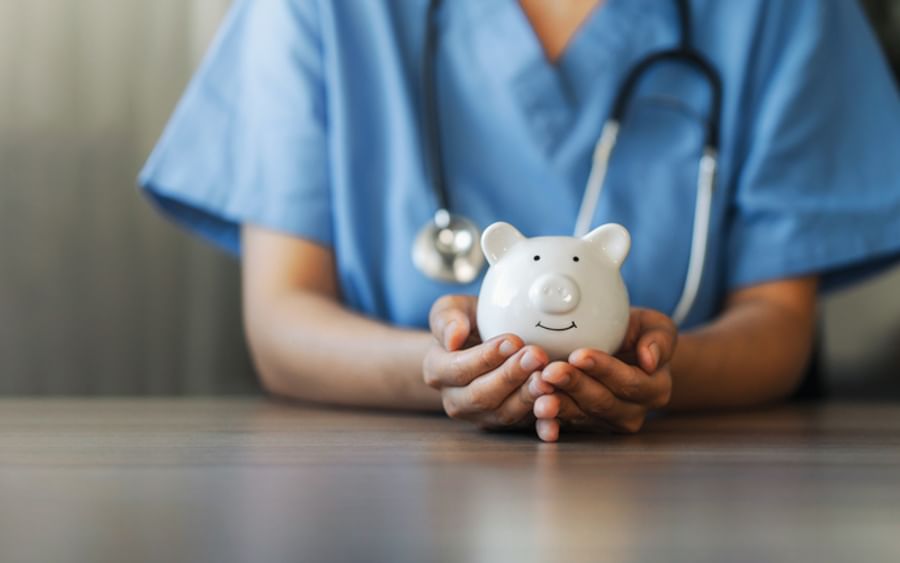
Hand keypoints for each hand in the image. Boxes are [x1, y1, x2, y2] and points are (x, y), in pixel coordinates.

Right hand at [423, 295, 552, 429]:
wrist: (481, 342)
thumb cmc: (468, 322)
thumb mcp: (451, 310)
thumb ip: (446, 319)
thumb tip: (452, 338)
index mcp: (437, 371)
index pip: (458, 369)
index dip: (485, 357)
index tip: (512, 341)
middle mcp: (456, 400)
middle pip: (482, 395)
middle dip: (511, 376)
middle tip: (537, 356)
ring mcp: (480, 416)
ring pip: (504, 413)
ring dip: (528, 396)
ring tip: (548, 378)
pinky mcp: (506, 423)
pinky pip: (525, 425)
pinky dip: (542, 420)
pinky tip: (555, 406)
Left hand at [533, 308, 676, 440]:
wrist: (624, 353)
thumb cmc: (639, 335)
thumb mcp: (657, 327)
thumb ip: (659, 339)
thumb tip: (650, 359)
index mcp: (654, 389)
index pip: (629, 382)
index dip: (603, 369)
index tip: (579, 355)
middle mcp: (632, 412)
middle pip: (601, 401)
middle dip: (574, 386)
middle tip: (551, 371)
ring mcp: (606, 422)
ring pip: (580, 415)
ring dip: (558, 403)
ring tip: (538, 388)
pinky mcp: (584, 425)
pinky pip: (564, 423)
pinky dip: (548, 416)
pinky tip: (533, 405)